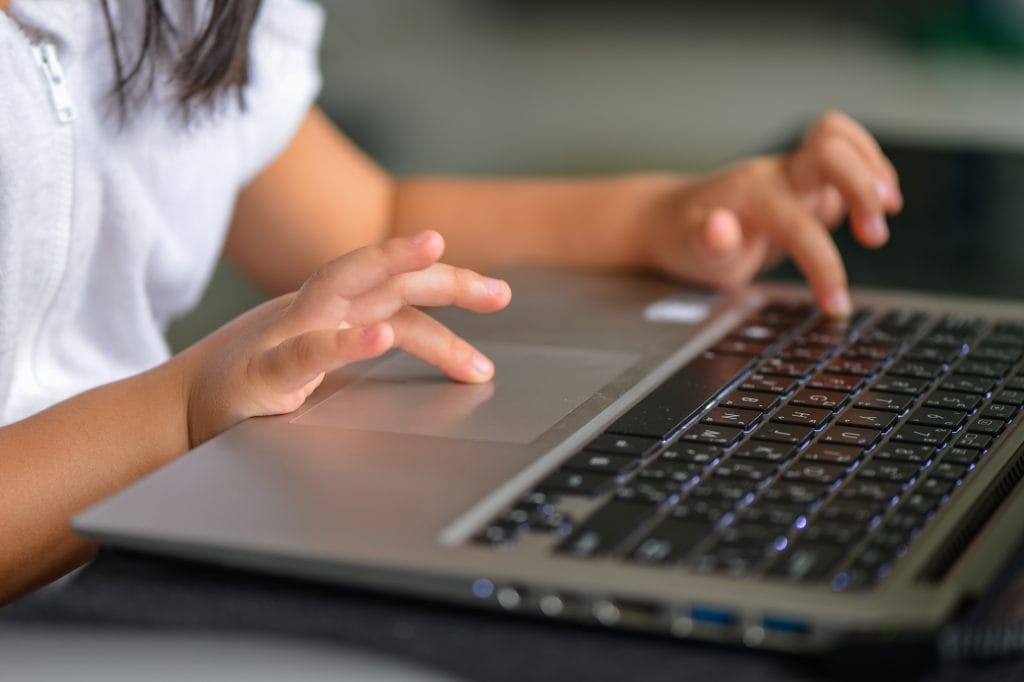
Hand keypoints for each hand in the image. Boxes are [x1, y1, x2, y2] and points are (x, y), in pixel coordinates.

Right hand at [178, 231, 510, 445]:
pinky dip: (342, 342)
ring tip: (435, 252)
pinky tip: (376, 335)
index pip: (399, 291)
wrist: (178, 412)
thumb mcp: (322, 359)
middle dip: (442, 276)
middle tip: (499, 292)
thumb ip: (365, 345)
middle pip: (384, 280)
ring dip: (388, 265)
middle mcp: (314, 312)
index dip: (448, 285)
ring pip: (341, 288)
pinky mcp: (261, 375)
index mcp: (333, 311)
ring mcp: (285, 336)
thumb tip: (420, 344)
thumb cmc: (257, 382)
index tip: (498, 293)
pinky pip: (304, 353)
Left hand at [642, 111, 901, 316]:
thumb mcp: (692, 254)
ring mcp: (794, 172)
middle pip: (829, 146)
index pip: (800, 226)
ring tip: (888, 210)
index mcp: (752, 196)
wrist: (673, 219)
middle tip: (875, 236)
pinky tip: (876, 206)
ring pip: (840, 138)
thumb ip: (709, 244)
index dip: (825, 268)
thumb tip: (719, 228)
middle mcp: (776, 175)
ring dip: (874, 169)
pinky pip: (847, 153)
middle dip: (862, 187)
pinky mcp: (808, 179)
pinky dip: (871, 171)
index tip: (835, 307)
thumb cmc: (687, 240)